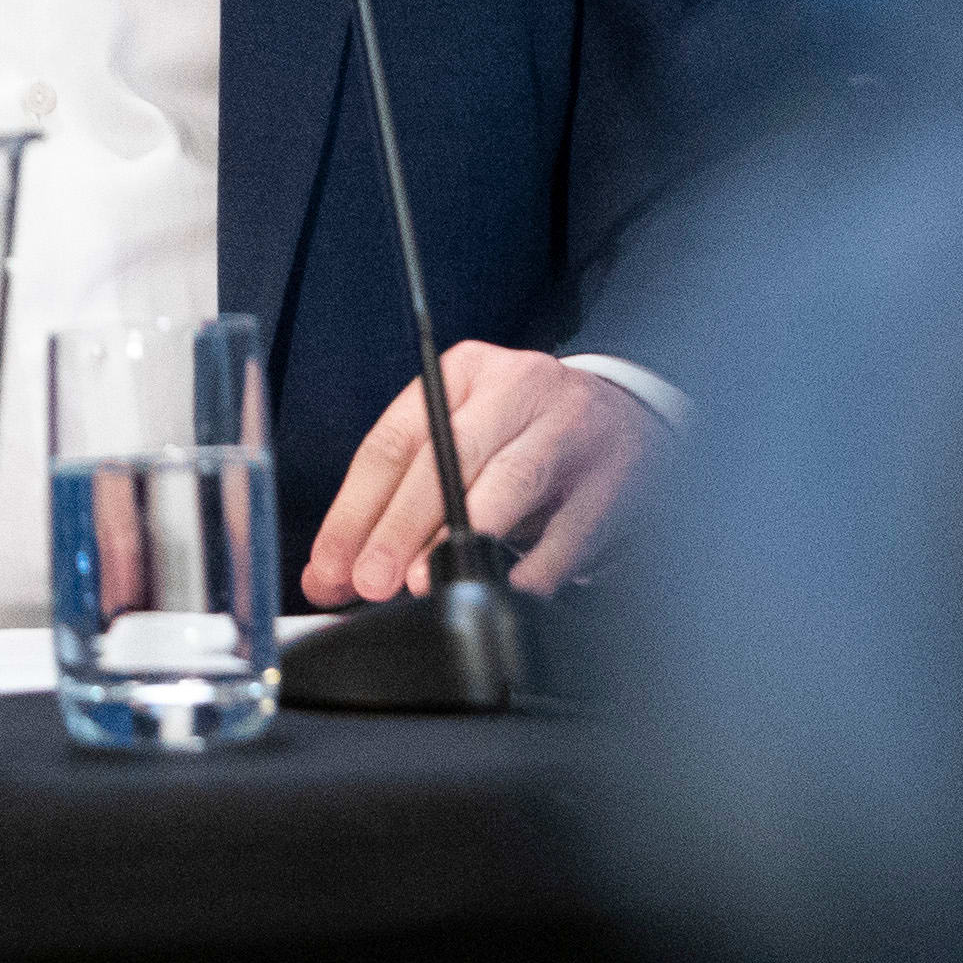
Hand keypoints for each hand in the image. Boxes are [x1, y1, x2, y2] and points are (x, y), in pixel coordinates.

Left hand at [299, 344, 666, 607]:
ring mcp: (571, 432)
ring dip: (460, 538)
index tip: (331, 564)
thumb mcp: (462, 437)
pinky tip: (498, 590)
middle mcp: (518, 389)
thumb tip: (333, 571)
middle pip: (448, 455)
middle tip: (370, 580)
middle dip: (400, 525)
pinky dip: (531, 570)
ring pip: (509, 482)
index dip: (356, 508)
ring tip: (423, 582)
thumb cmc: (524, 434)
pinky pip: (567, 533)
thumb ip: (399, 499)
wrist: (630, 422)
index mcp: (466, 372)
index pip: (397, 439)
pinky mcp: (611, 482)